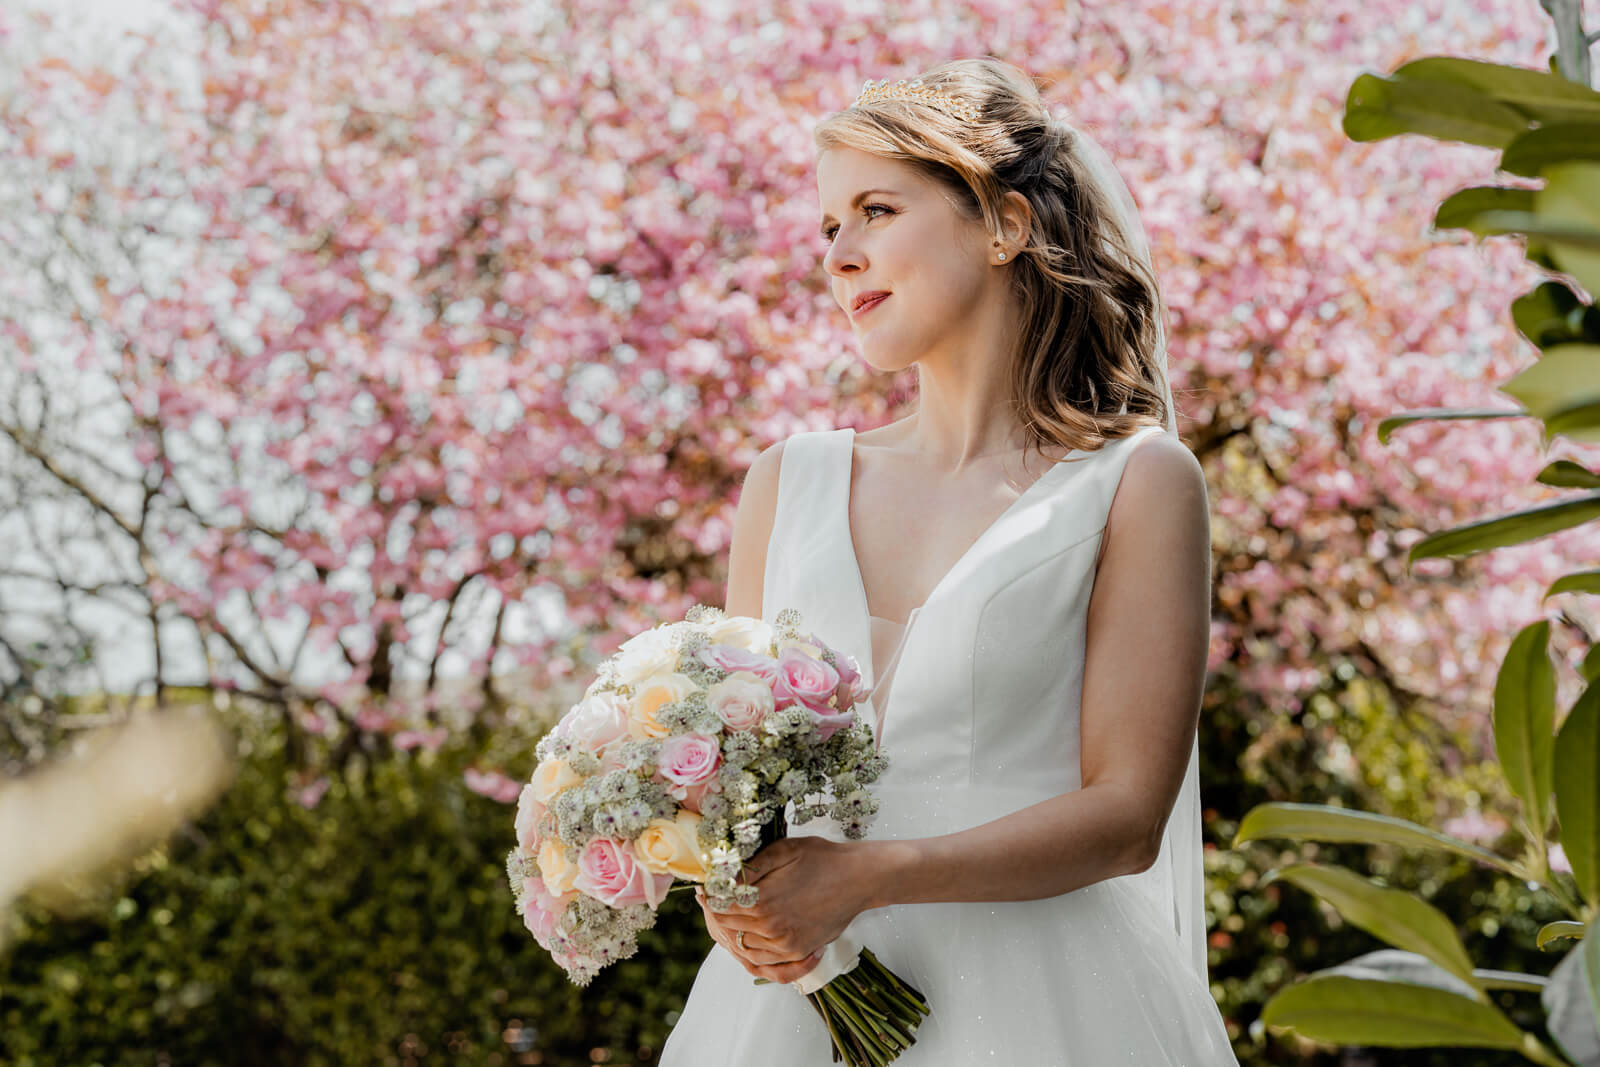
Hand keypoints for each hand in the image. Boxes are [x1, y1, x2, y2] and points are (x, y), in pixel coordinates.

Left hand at [695, 835, 868, 984]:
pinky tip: (753, 940)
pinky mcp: (800, 953)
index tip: (703, 889)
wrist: (860, 878)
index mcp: (761, 901)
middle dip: (718, 914)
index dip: (708, 896)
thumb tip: (721, 875)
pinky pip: (767, 964)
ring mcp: (785, 945)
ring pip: (744, 947)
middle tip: (712, 902)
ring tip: (731, 920)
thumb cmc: (822, 858)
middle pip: (728, 927)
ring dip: (734, 934)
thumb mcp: (782, 850)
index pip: (718, 906)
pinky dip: (755, 954)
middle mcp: (770, 928)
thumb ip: (750, 866)